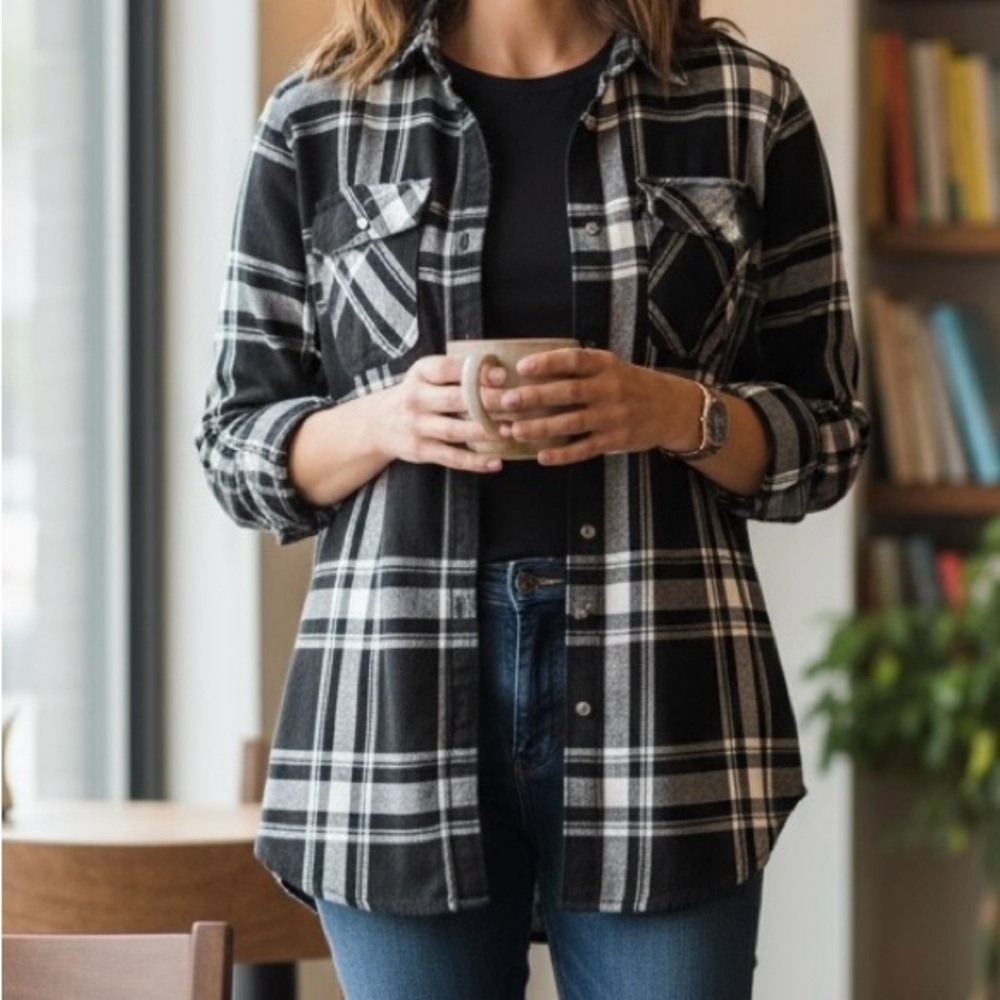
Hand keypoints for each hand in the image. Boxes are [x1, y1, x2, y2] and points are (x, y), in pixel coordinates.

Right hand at [374, 354, 508, 471]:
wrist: (377, 424)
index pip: (447, 369)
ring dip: (484, 432)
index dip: (475, 372)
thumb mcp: (426, 376)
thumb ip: (455, 373)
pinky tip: (496, 462)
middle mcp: (416, 399)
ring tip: (510, 431)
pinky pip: (451, 458)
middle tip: (515, 404)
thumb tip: (500, 373)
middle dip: (487, 402)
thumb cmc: (416, 396)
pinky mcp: (420, 450)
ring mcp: (417, 426)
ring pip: (454, 430)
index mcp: (420, 374)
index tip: (502, 376)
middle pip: (455, 400)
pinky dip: (474, 462)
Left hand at [498, 348, 702, 464]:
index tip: (521, 367)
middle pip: (569, 391)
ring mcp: (614, 416)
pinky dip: (563, 454)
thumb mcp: (610, 367)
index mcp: (606, 365)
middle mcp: (610, 389)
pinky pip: (586, 449)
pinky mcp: (616, 440)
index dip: (548, 362)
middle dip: (535, 397)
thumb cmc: (629, 385)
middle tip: (506, 401)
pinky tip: (542, 456)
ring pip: (573, 422)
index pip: (575, 360)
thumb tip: (529, 371)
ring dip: (542, 428)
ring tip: (515, 430)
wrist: (672, 408)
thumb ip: (579, 368)